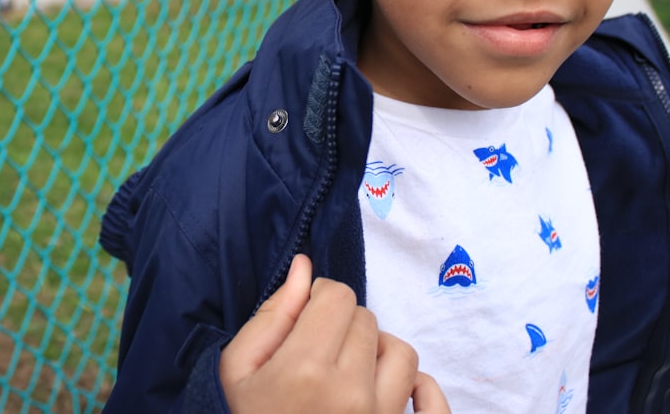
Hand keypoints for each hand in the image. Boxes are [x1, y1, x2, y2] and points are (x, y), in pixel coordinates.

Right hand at [219, 254, 448, 413]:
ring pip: (399, 351)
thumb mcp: (239, 369)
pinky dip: (423, 388)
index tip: (305, 317)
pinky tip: (398, 388)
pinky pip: (431, 399)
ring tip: (349, 368)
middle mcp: (350, 393)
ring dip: (376, 351)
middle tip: (316, 350)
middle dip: (341, 324)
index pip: (338, 297)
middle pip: (366, 319)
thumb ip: (272, 315)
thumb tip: (303, 268)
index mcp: (305, 370)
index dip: (319, 298)